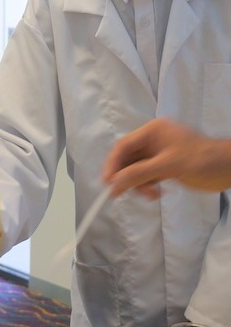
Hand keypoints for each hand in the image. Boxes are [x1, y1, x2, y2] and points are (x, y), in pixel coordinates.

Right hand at [102, 118, 230, 196]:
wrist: (229, 169)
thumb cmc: (203, 160)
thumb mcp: (169, 165)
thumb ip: (140, 173)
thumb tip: (115, 184)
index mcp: (153, 131)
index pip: (124, 146)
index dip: (113, 163)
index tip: (107, 182)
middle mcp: (153, 141)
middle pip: (128, 159)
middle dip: (126, 177)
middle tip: (120, 193)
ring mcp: (159, 154)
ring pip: (136, 170)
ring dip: (138, 184)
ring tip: (151, 194)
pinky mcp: (165, 167)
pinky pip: (147, 177)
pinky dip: (147, 187)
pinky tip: (157, 193)